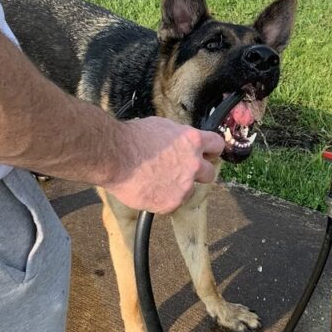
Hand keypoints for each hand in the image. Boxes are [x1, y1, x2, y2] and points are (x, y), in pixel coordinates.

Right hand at [104, 116, 224, 214]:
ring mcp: (184, 186)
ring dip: (178, 187)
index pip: (217, 145)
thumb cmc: (132, 138)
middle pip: (210, 173)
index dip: (211, 151)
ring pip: (189, 191)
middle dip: (199, 173)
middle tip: (182, 172)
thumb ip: (178, 137)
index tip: (208, 154)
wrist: (114, 156)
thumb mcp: (162, 126)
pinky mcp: (171, 203)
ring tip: (157, 181)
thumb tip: (182, 141)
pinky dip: (162, 200)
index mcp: (193, 141)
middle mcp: (193, 164)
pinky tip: (148, 190)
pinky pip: (171, 204)